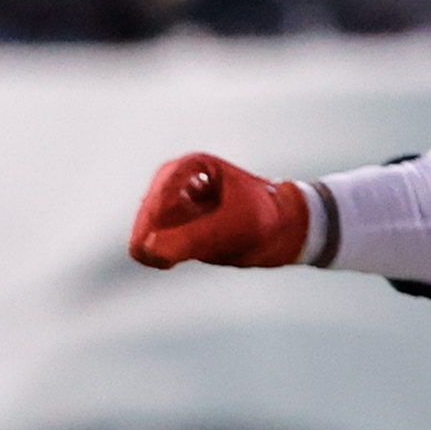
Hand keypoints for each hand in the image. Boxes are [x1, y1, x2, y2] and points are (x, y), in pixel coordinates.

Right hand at [129, 153, 315, 269]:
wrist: (283, 230)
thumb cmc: (265, 220)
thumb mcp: (234, 228)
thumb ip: (193, 237)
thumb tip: (150, 249)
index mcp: (196, 166)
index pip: (166, 181)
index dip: (158, 206)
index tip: (157, 232)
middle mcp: (178, 182)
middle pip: (150, 206)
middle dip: (152, 231)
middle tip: (160, 258)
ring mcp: (174, 205)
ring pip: (146, 226)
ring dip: (153, 244)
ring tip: (168, 262)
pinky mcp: (174, 227)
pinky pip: (151, 241)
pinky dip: (155, 253)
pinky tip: (167, 263)